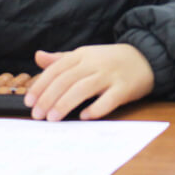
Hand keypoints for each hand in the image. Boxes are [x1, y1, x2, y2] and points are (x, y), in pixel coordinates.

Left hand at [24, 44, 153, 120]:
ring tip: (52, 119)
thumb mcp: (85, 54)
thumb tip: (38, 57)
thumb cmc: (110, 60)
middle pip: (66, 80)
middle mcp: (94, 63)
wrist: (146, 57)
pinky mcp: (124, 88)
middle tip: (37, 115)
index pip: (56, 69)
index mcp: (82, 55)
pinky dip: (95, 108)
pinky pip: (108, 99)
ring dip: (65, 104)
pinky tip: (83, 117)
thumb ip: (61, 58)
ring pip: (83, 88)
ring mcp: (110, 75)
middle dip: (49, 98)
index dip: (41, 85)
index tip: (29, 101)